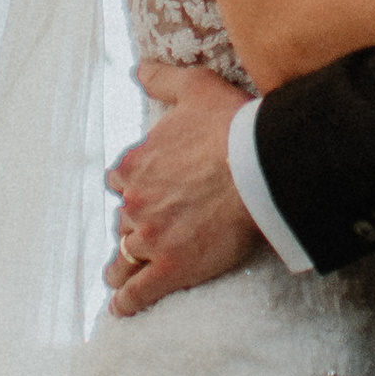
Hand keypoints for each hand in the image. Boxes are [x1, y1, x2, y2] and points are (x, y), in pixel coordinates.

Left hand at [103, 62, 263, 315]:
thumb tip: (139, 68)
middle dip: (131, 226)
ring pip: (124, 257)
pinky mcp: (170, 269)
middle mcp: (136, 202)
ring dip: (121, 266)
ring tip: (118, 277)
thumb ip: (162, 79)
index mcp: (136, 164)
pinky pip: (139, 292)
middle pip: (123, 220)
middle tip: (142, 233)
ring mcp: (150, 238)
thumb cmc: (229, 125)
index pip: (121, 179)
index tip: (142, 190)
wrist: (256, 167)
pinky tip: (123, 307)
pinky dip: (128, 301)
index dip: (131, 185)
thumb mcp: (194, 88)